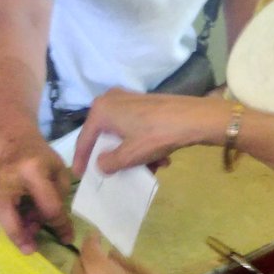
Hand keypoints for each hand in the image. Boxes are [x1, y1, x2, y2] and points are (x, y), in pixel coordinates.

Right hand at [0, 130, 72, 253]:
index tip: (64, 236)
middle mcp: (8, 174)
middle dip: (15, 231)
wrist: (15, 140)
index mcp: (34, 170)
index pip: (48, 203)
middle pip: (4, 204)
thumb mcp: (59, 173)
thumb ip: (58, 200)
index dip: (58, 224)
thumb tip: (54, 230)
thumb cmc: (41, 161)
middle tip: (28, 249)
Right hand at [73, 89, 229, 176]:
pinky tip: (162, 159)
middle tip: (121, 174)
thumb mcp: (128, 155)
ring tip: (151, 169)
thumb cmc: (155, 135)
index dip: (81, 159)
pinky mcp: (147, 103)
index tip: (80, 175)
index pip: (85, 138)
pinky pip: (138, 128)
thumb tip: (102, 164)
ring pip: (125, 134)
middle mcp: (112, 99)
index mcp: (101, 109)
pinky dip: (145, 144)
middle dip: (118, 158)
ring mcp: (130, 99)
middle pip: (107, 136)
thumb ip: (108, 162)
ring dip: (135, 154)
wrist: (193, 118)